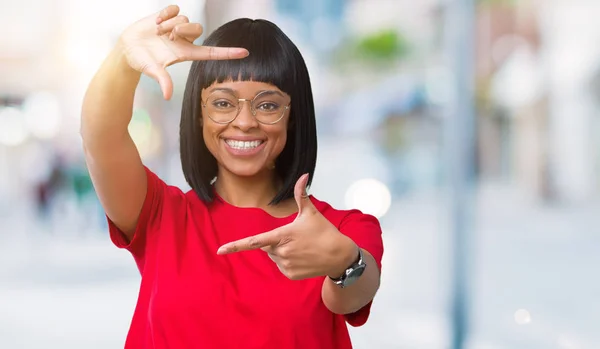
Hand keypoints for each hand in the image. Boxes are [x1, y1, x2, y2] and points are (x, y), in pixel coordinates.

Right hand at [118, 4, 248, 99]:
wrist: (128, 48)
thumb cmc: (142, 62)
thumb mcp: (152, 70)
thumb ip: (162, 80)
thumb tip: (168, 96)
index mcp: (186, 53)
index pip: (212, 52)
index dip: (228, 53)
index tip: (245, 53)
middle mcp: (185, 39)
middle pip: (197, 28)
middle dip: (182, 29)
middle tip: (167, 37)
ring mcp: (177, 26)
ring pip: (184, 18)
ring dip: (169, 24)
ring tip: (157, 32)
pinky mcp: (169, 16)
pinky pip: (175, 8)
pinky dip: (165, 14)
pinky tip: (156, 22)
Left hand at [217, 174, 358, 280]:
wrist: (339, 256)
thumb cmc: (324, 232)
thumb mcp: (311, 213)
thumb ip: (301, 195)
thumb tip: (303, 175)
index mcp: (282, 235)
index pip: (254, 241)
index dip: (235, 246)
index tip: (220, 250)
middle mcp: (281, 252)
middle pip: (267, 246)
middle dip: (276, 241)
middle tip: (296, 237)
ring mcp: (285, 265)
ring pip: (273, 256)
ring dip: (282, 252)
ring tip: (301, 247)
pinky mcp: (290, 274)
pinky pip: (281, 266)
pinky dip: (288, 262)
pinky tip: (303, 257)